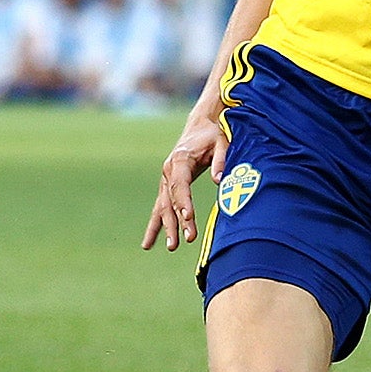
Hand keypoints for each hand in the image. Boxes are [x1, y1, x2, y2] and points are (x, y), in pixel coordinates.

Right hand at [142, 112, 227, 250]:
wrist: (202, 124)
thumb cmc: (214, 134)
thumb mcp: (222, 141)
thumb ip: (221, 159)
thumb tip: (218, 179)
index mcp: (180, 160)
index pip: (180, 185)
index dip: (184, 202)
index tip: (188, 218)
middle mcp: (168, 170)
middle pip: (171, 200)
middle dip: (177, 221)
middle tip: (185, 240)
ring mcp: (166, 179)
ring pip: (164, 206)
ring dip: (166, 227)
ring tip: (172, 247)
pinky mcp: (167, 185)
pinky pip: (160, 207)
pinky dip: (156, 225)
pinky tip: (148, 244)